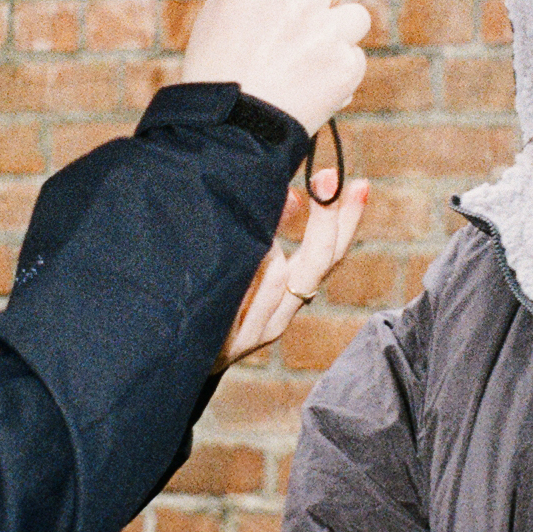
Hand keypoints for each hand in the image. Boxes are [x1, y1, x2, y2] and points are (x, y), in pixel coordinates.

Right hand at [181, 0, 372, 134]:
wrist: (226, 132)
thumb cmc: (220, 61)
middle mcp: (298, 0)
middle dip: (318, 2)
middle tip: (285, 36)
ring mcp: (325, 34)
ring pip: (352, 16)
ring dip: (333, 36)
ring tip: (297, 62)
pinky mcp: (345, 67)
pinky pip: (355, 53)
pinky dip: (338, 69)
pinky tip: (307, 83)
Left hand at [220, 166, 370, 368]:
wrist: (171, 357)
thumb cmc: (206, 300)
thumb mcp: (242, 261)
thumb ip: (268, 229)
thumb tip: (293, 198)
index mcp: (288, 293)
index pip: (330, 254)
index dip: (347, 220)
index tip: (361, 184)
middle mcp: (282, 313)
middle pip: (319, 263)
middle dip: (327, 218)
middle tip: (328, 175)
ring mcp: (260, 329)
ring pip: (278, 274)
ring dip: (266, 243)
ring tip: (244, 222)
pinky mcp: (234, 340)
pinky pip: (246, 295)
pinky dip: (245, 271)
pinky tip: (233, 257)